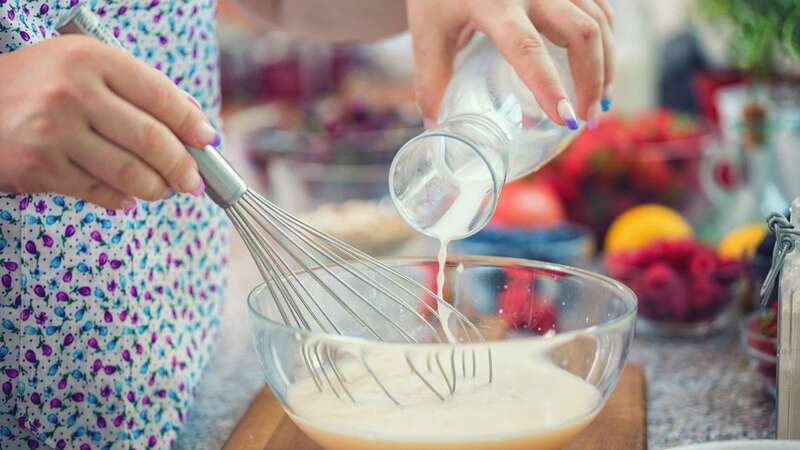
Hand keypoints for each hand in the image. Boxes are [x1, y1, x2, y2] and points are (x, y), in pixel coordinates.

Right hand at [0, 35, 219, 208]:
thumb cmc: (44, 85)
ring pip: (130, 173)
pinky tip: (129, 197)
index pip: (161, 96)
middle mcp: (73, 94)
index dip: (192, 124)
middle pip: (152, 141)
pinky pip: (99, 192)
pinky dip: (122, 200)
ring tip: (165, 190)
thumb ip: (138, 90)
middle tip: (194, 182)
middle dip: (183, 167)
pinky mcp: (39, 168)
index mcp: (91, 59)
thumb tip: (195, 125)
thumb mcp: (87, 68)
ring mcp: (54, 133)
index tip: (207, 142)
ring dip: (158, 189)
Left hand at [407, 0, 613, 127]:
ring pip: (598, 21)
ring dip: (606, 65)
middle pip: (581, 33)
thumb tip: (437, 129)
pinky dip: (606, 41)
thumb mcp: (429, 33)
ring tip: (599, 104)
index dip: (549, 87)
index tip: (566, 120)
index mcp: (493, 3)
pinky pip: (600, 9)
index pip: (527, 49)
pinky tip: (600, 68)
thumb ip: (432, 80)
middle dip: (592, 81)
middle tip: (587, 122)